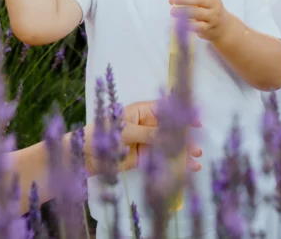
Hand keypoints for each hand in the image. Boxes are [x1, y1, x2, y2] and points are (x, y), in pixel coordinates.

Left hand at [82, 100, 202, 174]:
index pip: (165, 110)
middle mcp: (146, 125)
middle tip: (196, 148)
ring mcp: (145, 141)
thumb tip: (169, 135)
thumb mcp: (125, 131)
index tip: (195, 123)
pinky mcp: (143, 157)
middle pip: (170, 130)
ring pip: (168, 146)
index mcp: (141, 111)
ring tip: (196, 161)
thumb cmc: (101, 134)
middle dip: (184, 139)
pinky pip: (160, 159)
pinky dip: (173, 164)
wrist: (84, 156)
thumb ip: (148, 133)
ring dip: (182, 153)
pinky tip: (185, 169)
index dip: (181, 115)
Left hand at [169, 0, 237, 43]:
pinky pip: (199, 26)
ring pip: (198, 13)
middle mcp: (214, 4)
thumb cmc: (209, 10)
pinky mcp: (209, 28)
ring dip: (184, 12)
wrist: (223, 26)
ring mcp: (212, 16)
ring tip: (173, 11)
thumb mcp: (206, 0)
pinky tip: (181, 23)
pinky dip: (190, 25)